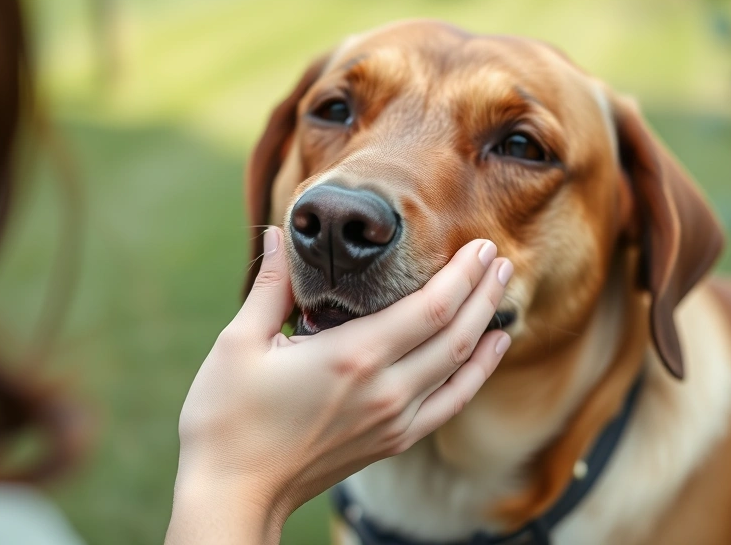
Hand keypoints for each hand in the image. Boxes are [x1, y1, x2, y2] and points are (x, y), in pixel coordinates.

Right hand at [165, 228, 512, 544]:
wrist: (233, 493)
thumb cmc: (227, 418)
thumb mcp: (238, 343)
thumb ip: (270, 287)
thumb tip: (280, 237)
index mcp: (352, 357)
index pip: (431, 308)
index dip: (463, 274)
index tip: (480, 245)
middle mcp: (385, 390)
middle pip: (457, 334)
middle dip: (483, 291)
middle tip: (499, 257)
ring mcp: (393, 421)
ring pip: (461, 369)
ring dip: (486, 326)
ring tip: (502, 292)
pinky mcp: (391, 441)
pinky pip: (449, 403)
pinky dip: (476, 374)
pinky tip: (488, 351)